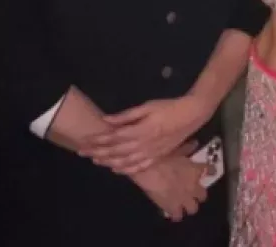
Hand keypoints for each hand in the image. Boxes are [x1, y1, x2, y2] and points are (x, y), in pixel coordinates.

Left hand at [79, 96, 207, 174]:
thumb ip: (127, 115)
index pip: (114, 138)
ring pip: (125, 161)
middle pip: (116, 151)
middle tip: (83, 153)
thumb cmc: (169, 107)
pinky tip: (117, 169)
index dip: (98, 140)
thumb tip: (107, 120)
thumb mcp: (148, 106)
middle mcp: (143, 144)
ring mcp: (151, 153)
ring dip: (108, 162)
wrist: (192, 115)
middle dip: (98, 152)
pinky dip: (126, 170)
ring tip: (96, 161)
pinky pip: (139, 167)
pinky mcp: (157, 156)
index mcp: (140, 130)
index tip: (85, 140)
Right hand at [131, 150, 207, 221]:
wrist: (150, 170)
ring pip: (193, 209)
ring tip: (184, 204)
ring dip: (189, 206)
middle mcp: (193, 186)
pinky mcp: (172, 208)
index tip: (209, 171)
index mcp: (196, 170)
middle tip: (193, 192)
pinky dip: (175, 214)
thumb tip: (195, 143)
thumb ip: (187, 148)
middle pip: (203, 196)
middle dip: (199, 195)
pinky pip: (177, 216)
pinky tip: (172, 211)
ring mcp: (184, 199)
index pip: (209, 170)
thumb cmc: (163, 156)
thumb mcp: (176, 148)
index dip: (210, 171)